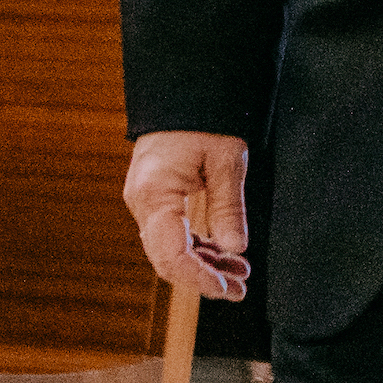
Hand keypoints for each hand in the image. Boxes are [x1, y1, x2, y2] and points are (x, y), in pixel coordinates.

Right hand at [123, 132, 250, 299]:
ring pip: (171, 249)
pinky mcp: (156, 199)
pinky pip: (173, 234)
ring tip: (240, 276)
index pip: (171, 253)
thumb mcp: (227, 160)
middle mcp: (143, 203)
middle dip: (203, 279)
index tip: (226, 289)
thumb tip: (235, 248)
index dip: (198, 278)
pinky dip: (197, 247)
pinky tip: (225, 256)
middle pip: (167, 258)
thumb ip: (228, 207)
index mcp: (155, 194)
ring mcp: (146, 202)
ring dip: (204, 265)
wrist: (184, 91)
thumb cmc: (205, 118)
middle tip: (239, 291)